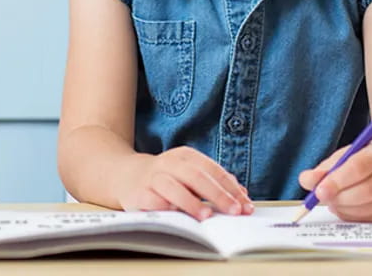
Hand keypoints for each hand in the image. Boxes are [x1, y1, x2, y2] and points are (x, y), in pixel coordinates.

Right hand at [118, 146, 252, 220]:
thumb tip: (242, 196)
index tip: (245, 204)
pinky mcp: (139, 193)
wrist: (127, 175)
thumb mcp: (190, 172)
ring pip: (174, 188)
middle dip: (218, 195)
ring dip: (191, 203)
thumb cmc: (167, 177)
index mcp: (186, 156)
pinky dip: (166, 209)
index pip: (213, 170)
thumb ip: (214, 182)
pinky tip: (177, 216)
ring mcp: (153, 177)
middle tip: (234, 211)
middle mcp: (170, 163)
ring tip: (207, 216)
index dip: (230, 188)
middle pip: (197, 177)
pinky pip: (153, 202)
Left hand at [298, 141, 371, 221]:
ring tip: (333, 201)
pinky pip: (370, 220)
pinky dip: (351, 217)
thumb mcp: (345, 157)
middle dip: (339, 197)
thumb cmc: (363, 162)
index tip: (319, 191)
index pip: (360, 167)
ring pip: (368, 208)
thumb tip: (306, 180)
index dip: (337, 180)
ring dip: (344, 208)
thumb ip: (324, 168)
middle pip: (366, 191)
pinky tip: (345, 208)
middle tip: (321, 198)